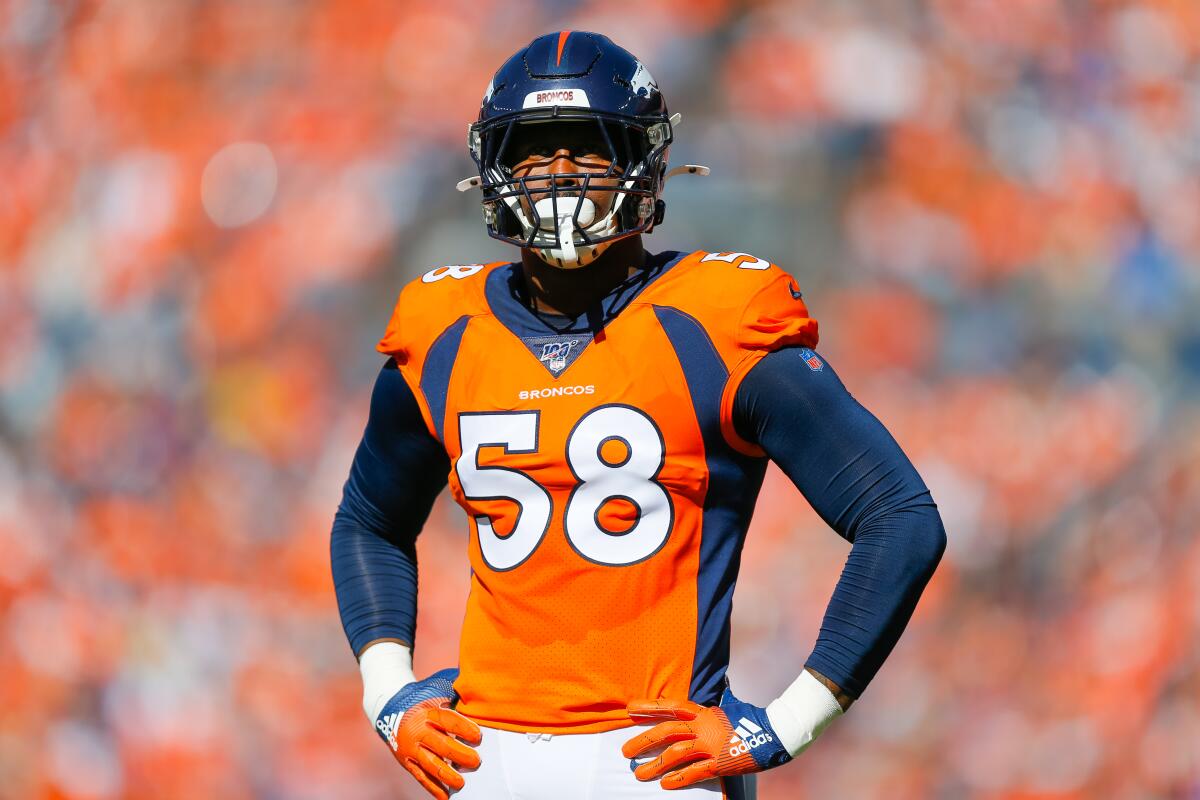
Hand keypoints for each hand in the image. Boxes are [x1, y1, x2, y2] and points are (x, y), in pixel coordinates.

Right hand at [374, 668, 481, 799]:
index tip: (479, 736)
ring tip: (462, 783)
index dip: (463, 727)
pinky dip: (433, 788)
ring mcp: (411, 748)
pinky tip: (446, 796)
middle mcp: (417, 731)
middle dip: (459, 754)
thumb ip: (455, 689)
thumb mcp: (436, 687)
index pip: (447, 719)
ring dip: (447, 775)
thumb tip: (478, 685)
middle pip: (440, 745)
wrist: (389, 707)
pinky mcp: (407, 761)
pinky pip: (421, 777)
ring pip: (430, 764)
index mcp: (427, 711)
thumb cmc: (424, 696)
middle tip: (476, 761)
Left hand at [622, 688, 789, 789]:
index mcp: (704, 712)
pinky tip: (664, 784)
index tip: (629, 709)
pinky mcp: (720, 763)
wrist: (775, 732)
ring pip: (676, 754)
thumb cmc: (750, 720)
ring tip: (639, 774)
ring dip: (655, 764)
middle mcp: (704, 726)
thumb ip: (706, 713)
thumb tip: (692, 710)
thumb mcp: (725, 710)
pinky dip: (678, 779)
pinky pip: (695, 772)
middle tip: (625, 751)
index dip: (649, 707)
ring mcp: (711, 745)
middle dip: (644, 740)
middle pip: (667, 731)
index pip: (671, 706)